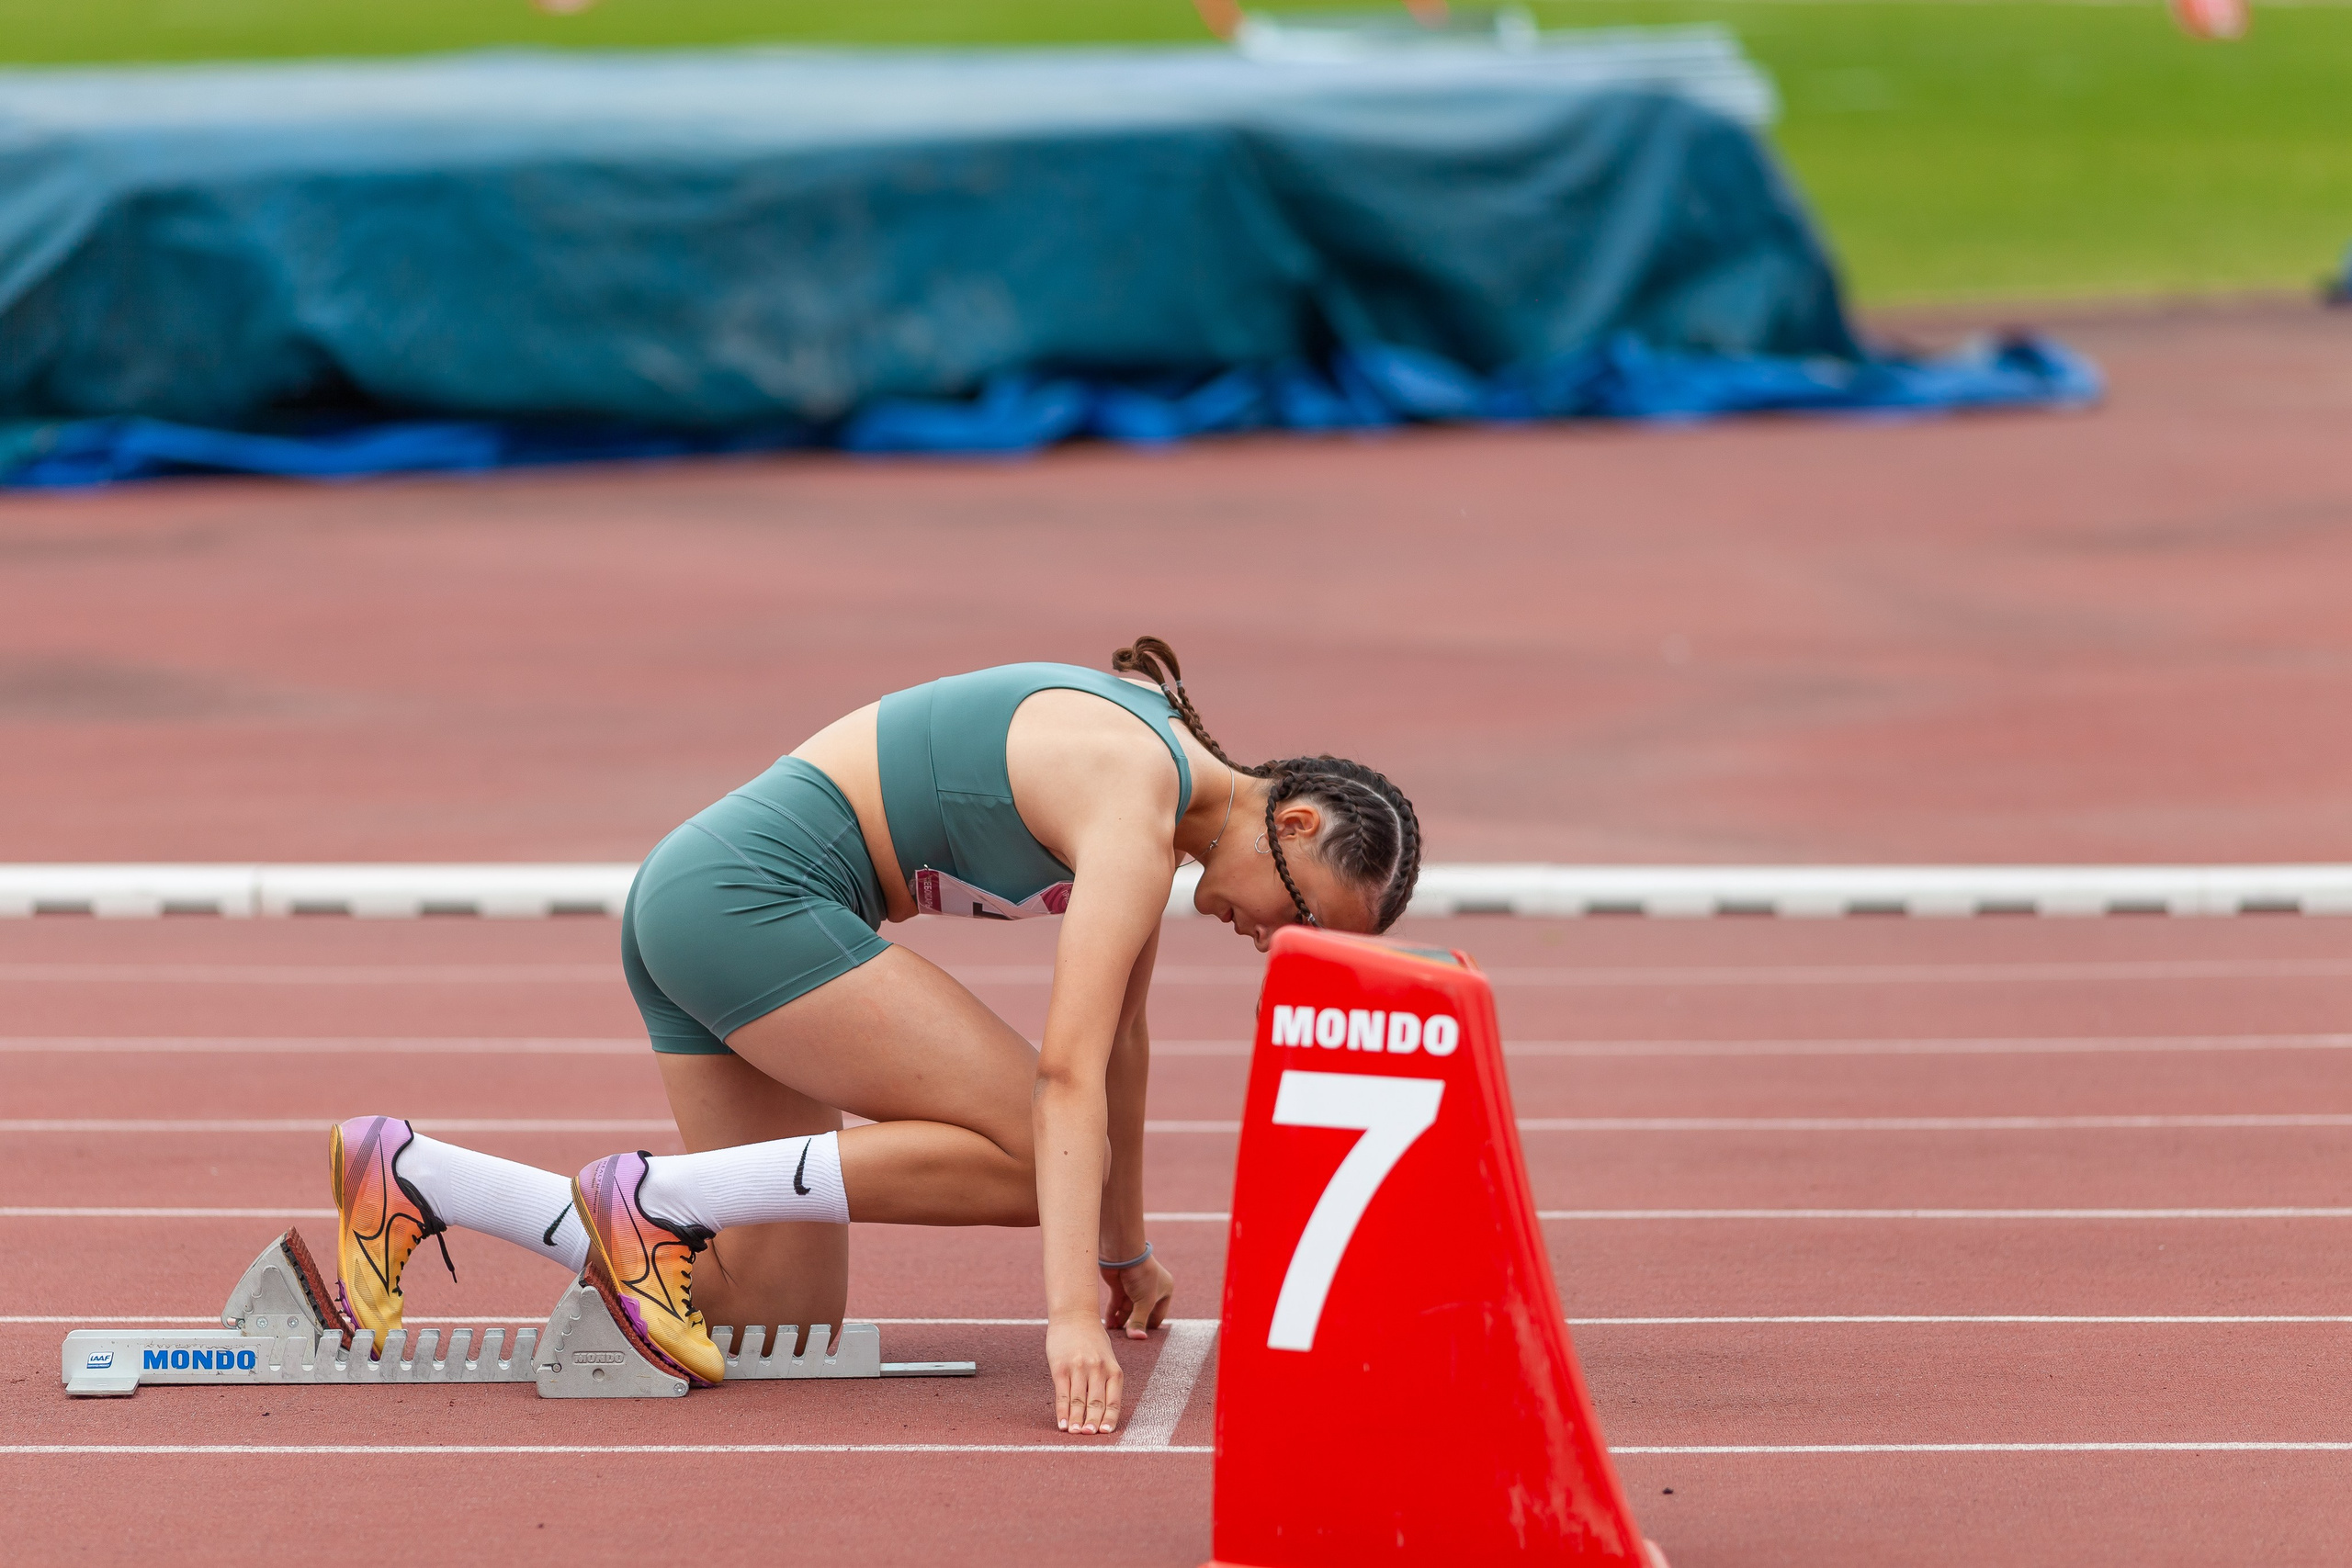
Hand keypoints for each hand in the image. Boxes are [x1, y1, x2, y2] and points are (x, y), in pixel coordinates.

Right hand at [1047, 1315, 1123, 1433]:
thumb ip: (1106, 1381)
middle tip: (1090, 1437)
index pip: (1114, 1400)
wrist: (1074, 1314)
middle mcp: (1098, 1369)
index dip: (1110, 1418)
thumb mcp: (1107, 1357)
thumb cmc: (1092, 1339)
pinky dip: (1062, 1411)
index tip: (1106, 1433)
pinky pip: (1062, 1394)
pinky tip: (1061, 1423)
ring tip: (1075, 1434)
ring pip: (1078, 1401)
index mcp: (1113, 1369)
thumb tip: (1101, 1411)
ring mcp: (1079, 1368)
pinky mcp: (1061, 1367)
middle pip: (1096, 1403)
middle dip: (1093, 1423)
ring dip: (1076, 1420)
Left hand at [1102, 1254, 1174, 1339]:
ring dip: (1121, 1321)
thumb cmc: (1141, 1275)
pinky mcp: (1120, 1285)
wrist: (1123, 1253)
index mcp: (1164, 1289)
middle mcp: (1150, 1288)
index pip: (1158, 1314)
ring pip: (1127, 1309)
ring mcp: (1134, 1286)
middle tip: (1126, 1339)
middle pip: (1141, 1312)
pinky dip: (1113, 1313)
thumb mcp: (1144, 1302)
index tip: (1141, 1339)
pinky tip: (1109, 1325)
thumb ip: (1139, 1322)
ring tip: (1115, 1334)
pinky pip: (1116, 1303)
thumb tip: (1138, 1339)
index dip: (1150, 1327)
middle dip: (1133, 1324)